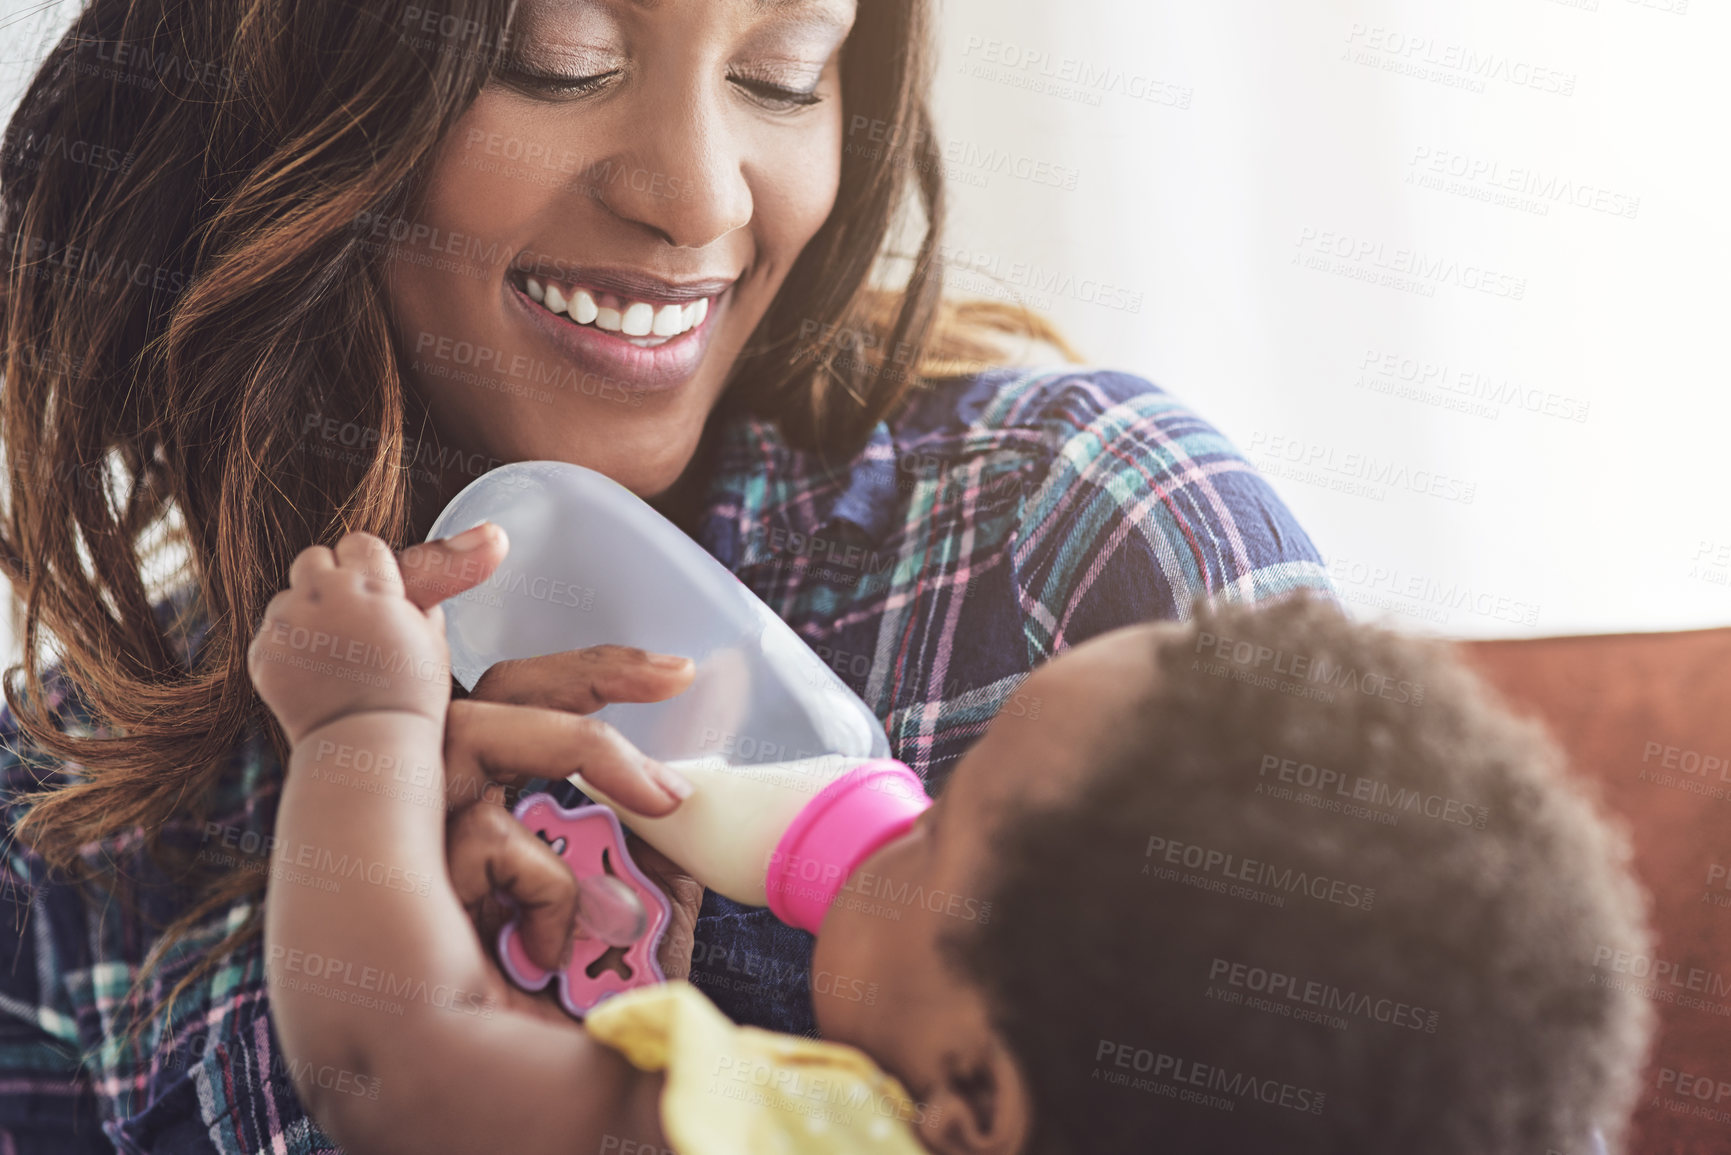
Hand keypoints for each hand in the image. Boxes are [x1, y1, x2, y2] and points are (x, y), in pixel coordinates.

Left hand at [247, 532, 449, 746]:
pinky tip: (315, 675)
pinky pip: (273, 634)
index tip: (379, 594)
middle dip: (333, 580)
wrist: (367, 750)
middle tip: (353, 616)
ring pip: (290, 597)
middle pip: (315, 559)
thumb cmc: (412, 694)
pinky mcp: (262, 655)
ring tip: (336, 654)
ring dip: (309, 614)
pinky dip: (290, 648)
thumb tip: (491, 533)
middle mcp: (319, 597)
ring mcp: (286, 627)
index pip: (359, 542)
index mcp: (366, 586)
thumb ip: (438, 580)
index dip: (371, 569)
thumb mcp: (434, 633)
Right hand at [393, 525, 706, 978]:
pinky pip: (483, 840)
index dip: (590, 671)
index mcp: (494, 804)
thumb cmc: (573, 1001)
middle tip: (673, 676)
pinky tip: (549, 948)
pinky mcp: (393, 880)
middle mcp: (440, 807)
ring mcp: (406, 836)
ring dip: (579, 747)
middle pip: (495, 692)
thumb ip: (653, 843)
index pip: (525, 703)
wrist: (527, 1088)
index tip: (678, 672)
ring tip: (660, 799)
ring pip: (474, 732)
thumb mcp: (636, 905)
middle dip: (586, 669)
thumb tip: (696, 787)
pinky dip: (542, 882)